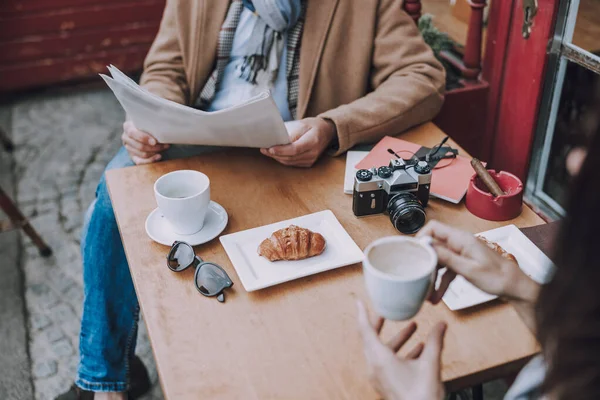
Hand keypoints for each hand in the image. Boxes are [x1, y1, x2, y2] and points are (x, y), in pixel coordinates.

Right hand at [121, 121, 168, 164]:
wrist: (143, 129)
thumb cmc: (147, 124)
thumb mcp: (147, 121)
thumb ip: (151, 124)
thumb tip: (163, 128)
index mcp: (127, 126)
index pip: (132, 133)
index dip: (144, 138)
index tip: (154, 141)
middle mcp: (126, 137)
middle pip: (139, 146)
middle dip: (154, 147)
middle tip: (165, 145)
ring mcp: (128, 147)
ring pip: (142, 154)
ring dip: (155, 152)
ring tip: (165, 147)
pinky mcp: (132, 156)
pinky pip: (140, 161)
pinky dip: (150, 160)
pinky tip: (159, 156)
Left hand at [260, 118, 335, 166]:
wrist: (327, 132)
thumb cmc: (313, 126)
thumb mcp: (304, 124)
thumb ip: (292, 133)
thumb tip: (279, 141)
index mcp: (313, 141)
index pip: (295, 149)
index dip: (281, 150)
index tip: (270, 148)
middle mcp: (313, 153)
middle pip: (291, 157)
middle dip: (275, 154)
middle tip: (263, 149)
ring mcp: (311, 160)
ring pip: (290, 162)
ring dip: (277, 158)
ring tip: (266, 151)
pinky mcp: (308, 163)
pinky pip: (292, 163)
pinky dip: (283, 159)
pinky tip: (275, 154)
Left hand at [357, 301, 445, 399]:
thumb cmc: (421, 396)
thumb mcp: (430, 364)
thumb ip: (435, 341)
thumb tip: (441, 325)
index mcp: (379, 359)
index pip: (365, 330)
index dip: (362, 314)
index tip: (359, 301)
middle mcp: (375, 367)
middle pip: (372, 339)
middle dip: (381, 324)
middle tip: (387, 311)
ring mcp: (379, 377)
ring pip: (383, 351)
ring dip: (397, 338)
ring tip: (412, 327)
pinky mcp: (387, 384)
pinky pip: (388, 363)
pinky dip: (400, 352)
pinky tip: (418, 349)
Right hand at [418, 221, 539, 303]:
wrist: (515, 287)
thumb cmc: (498, 277)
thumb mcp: (469, 269)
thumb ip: (446, 257)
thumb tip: (427, 247)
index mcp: (461, 239)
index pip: (434, 228)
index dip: (421, 238)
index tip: (413, 253)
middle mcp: (460, 243)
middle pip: (433, 245)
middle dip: (424, 260)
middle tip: (416, 273)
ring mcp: (461, 253)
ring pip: (438, 260)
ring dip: (431, 275)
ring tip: (425, 291)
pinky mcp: (463, 263)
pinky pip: (446, 270)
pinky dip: (441, 282)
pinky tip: (436, 296)